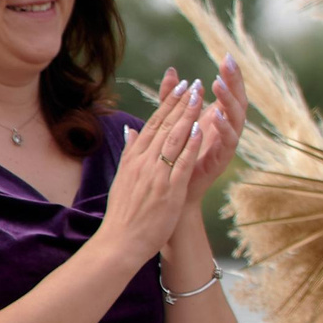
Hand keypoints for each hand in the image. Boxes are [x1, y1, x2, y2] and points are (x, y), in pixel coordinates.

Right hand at [98, 77, 219, 266]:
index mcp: (134, 158)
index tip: (179, 86)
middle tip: (194, 82)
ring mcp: (155, 174)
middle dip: (180, 102)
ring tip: (200, 95)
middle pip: (163, 126)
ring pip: (173, 138)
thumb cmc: (125, 212)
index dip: (167, 104)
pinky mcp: (168, 189)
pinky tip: (201, 128)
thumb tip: (130, 131)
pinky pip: (181, 162)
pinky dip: (191, 144)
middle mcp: (143, 162)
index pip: (152, 124)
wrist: (120, 241)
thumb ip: (129, 153)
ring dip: (187, 115)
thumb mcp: (124, 177)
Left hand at [165, 59, 244, 205]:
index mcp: (216, 118)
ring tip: (218, 86)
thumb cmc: (175, 157)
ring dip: (228, 101)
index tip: (226, 56)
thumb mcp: (172, 120)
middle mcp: (226, 129)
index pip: (228, 92)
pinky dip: (225, 127)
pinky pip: (229, 141)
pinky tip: (218, 115)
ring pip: (236, 118)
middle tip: (228, 64)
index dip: (230, 76)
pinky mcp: (223, 158)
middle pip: (238, 100)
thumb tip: (172, 71)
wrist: (172, 192)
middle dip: (234, 82)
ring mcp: (227, 143)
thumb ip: (172, 98)